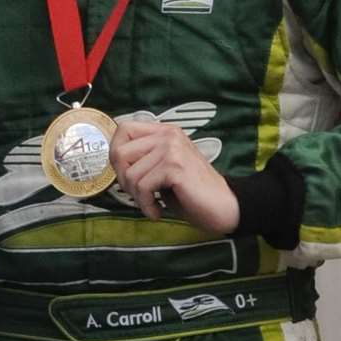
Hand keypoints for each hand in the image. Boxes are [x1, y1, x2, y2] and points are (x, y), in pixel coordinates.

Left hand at [110, 119, 239, 235]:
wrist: (225, 206)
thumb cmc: (194, 192)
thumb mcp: (164, 169)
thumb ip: (144, 160)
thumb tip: (116, 163)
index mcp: (165, 132)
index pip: (123, 129)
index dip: (116, 154)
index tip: (127, 175)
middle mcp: (168, 135)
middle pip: (120, 151)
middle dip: (124, 180)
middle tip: (139, 194)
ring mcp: (172, 149)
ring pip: (130, 173)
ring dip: (137, 197)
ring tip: (152, 203)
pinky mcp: (175, 166)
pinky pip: (143, 186)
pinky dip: (146, 204)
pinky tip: (158, 210)